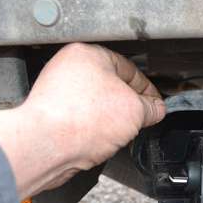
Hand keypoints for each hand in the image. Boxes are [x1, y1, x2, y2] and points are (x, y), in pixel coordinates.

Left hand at [0, 43, 165, 198]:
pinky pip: (82, 121)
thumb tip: (156, 110)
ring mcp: (58, 93)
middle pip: (111, 87)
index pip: (129, 69)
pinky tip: (97, 141)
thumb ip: (151, 108)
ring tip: (116, 134)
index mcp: (88, 55)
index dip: (148, 90)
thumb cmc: (81, 121)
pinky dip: (93, 131)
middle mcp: (69, 70)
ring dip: (111, 121)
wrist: (46, 147)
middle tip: (141, 120)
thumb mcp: (135, 111)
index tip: (156, 106)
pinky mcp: (51, 116)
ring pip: (96, 106)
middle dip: (129, 106)